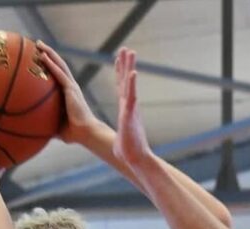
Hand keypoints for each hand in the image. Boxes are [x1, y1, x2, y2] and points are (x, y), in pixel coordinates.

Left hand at [34, 41, 99, 145]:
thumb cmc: (73, 133)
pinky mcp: (71, 89)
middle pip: (58, 65)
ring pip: (59, 64)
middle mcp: (70, 86)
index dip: (50, 64)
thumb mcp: (56, 126)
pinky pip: (59, 73)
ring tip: (38, 44)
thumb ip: (46, 123)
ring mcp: (71, 86)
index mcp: (68, 93)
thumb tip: (33, 128)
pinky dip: (51, 64)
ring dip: (49, 53)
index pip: (58, 75)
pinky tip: (43, 56)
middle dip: (48, 53)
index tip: (39, 58)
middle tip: (36, 45)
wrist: (85, 133)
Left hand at [113, 48, 151, 167]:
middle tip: (125, 48)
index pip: (121, 88)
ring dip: (130, 67)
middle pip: (126, 81)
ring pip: (130, 84)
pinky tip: (133, 72)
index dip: (120, 74)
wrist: (136, 159)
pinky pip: (131, 97)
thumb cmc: (127, 153)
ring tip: (130, 51)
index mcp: (126, 110)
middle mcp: (129, 106)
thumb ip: (117, 135)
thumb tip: (114, 143)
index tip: (118, 60)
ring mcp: (131, 109)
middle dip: (125, 64)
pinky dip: (132, 85)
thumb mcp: (119, 139)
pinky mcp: (131, 115)